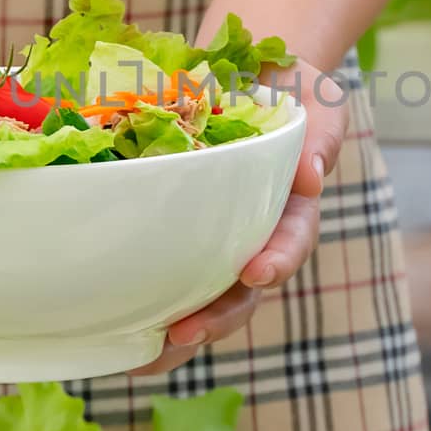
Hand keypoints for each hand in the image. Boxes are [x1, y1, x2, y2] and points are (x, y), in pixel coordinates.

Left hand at [133, 60, 347, 374]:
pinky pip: (165, 276)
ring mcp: (219, 242)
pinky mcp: (181, 235)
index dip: (278, 261)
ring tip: (141, 357)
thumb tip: (311, 175)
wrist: (255, 74)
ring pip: (203, 300)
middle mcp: (257, 236)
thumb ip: (320, 136)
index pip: (291, 241)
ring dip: (176, 332)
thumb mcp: (318, 102)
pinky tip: (110, 333)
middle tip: (184, 334)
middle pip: (243, 293)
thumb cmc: (292, 90)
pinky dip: (141, 307)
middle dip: (216, 319)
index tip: (257, 274)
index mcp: (293, 208)